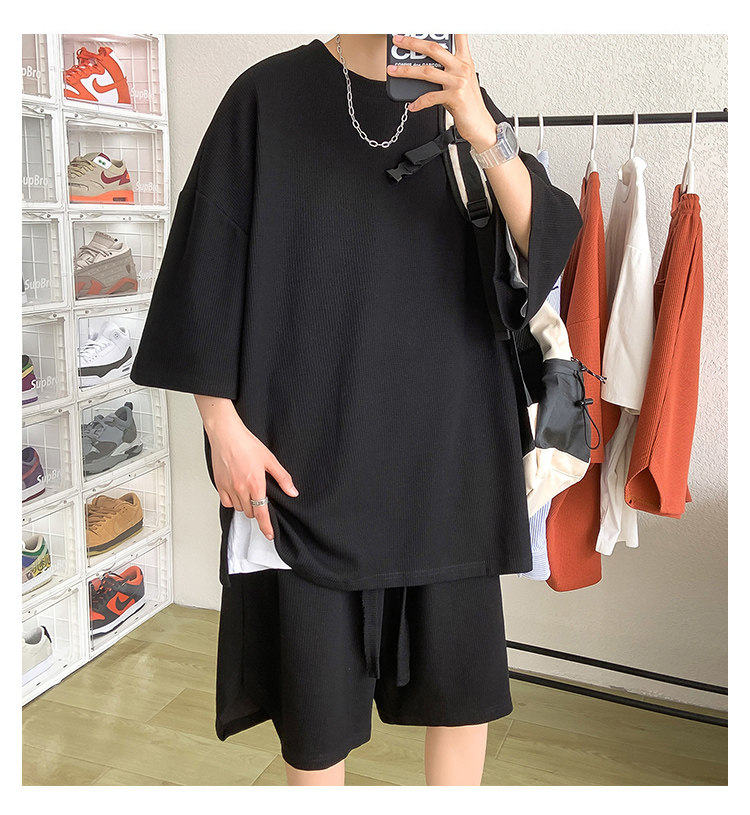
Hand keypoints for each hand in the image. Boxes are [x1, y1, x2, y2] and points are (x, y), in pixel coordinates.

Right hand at [209, 419, 298, 540]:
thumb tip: (293, 492)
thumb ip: (282, 478)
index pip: (262, 513)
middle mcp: (241, 488)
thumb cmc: (246, 444)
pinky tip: (237, 492)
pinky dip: (233, 501)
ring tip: (249, 492)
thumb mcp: (270, 459)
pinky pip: (226, 502)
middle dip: (257, 510)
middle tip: (260, 498)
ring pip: (239, 508)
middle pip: (250, 512)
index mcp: (256, 484)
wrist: (226, 434)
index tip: (269, 535)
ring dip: (245, 505)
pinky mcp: (219, 485)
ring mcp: (229, 487)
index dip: (266, 527)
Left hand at [387, 34, 497, 152]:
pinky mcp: (455, 97)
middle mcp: (462, 68)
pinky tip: (411, 104)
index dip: (448, 25)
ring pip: (427, 71)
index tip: (432, 21)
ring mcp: (458, 82)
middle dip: (412, 43)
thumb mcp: (460, 83)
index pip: (458, 36)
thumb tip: (422, 70)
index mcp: (464, 61)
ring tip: (394, 70)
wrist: (480, 125)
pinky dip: (418, 102)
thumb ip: (446, 72)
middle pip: (434, 49)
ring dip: (407, 71)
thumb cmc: (469, 105)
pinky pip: (430, 97)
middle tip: (398, 41)